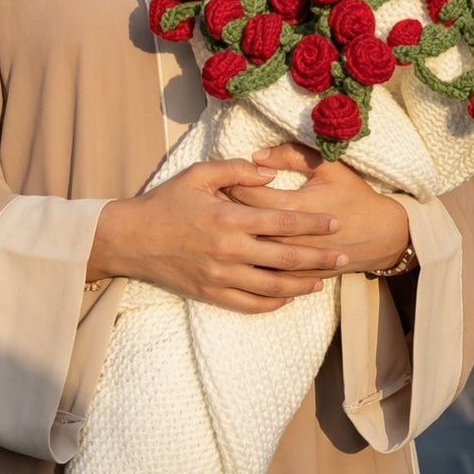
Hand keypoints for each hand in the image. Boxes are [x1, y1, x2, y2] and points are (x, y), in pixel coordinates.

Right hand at [89, 157, 348, 313]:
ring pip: (272, 286)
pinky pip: (249, 304)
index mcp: (229, 217)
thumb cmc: (165, 202)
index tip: (336, 222)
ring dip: (301, 285)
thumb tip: (270, 172)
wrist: (130, 238)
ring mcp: (220, 275)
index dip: (313, 224)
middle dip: (318, 258)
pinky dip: (272, 303)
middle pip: (285, 257)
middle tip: (343, 256)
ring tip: (322, 281)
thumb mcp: (198, 174)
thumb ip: (236, 170)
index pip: (282, 223)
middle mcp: (229, 250)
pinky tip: (287, 297)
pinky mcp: (210, 293)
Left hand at [226, 143, 410, 276]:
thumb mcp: (328, 167)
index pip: (247, 195)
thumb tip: (257, 155)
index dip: (232, 184)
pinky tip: (243, 251)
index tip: (225, 177)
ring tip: (225, 225)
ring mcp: (292, 261)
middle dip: (227, 211)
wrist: (382, 235)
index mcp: (292, 207)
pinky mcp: (296, 275)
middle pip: (243, 225)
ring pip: (250, 252)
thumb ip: (291, 154)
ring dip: (236, 238)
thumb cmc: (354, 196)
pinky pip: (265, 273)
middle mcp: (287, 237)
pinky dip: (251, 261)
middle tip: (216, 200)